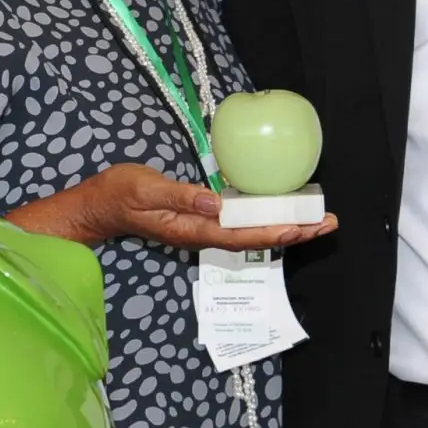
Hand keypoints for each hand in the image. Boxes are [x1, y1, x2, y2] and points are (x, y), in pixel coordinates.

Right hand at [7, 163, 338, 251]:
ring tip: (316, 220)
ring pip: (251, 232)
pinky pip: (240, 223)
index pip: (241, 235)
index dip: (274, 232)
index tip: (302, 226)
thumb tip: (215, 203)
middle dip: (293, 232)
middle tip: (327, 223)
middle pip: (255, 238)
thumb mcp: (146, 189)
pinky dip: (265, 217)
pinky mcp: (201, 219)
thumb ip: (180, 196)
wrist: (100, 204)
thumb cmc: (120, 194)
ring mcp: (203, 228)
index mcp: (193, 229)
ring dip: (285, 226)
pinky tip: (280, 210)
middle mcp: (203, 233)